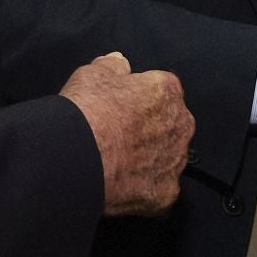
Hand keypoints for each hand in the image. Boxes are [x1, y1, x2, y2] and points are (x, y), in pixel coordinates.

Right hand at [59, 53, 192, 215]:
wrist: (76, 157)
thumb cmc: (87, 113)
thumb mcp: (94, 73)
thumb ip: (113, 66)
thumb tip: (118, 63)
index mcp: (166, 91)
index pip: (161, 90)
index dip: (138, 98)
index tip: (121, 106)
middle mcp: (179, 125)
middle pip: (169, 124)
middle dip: (150, 128)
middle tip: (119, 133)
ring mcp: (174, 162)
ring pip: (167, 157)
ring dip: (150, 158)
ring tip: (119, 160)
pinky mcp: (165, 193)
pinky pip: (159, 188)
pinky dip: (144, 187)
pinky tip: (123, 183)